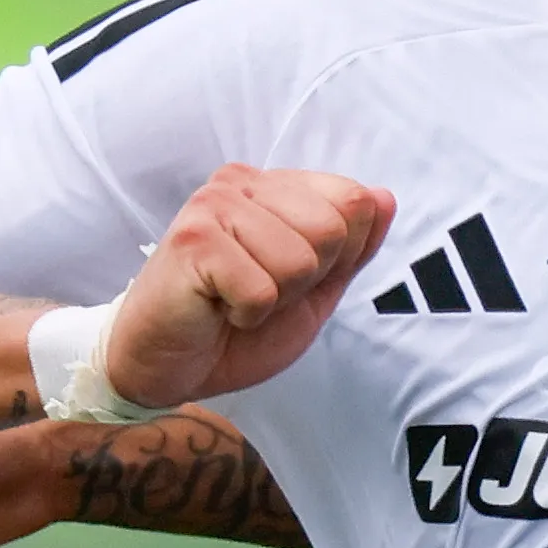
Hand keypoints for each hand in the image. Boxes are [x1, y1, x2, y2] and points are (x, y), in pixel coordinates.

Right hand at [104, 165, 394, 406]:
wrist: (163, 365)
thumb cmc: (231, 326)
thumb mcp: (311, 290)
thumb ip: (351, 247)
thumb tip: (383, 198)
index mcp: (272, 185)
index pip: (352, 201)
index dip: (333, 258)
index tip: (286, 277)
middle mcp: (241, 182)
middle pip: (332, 230)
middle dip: (305, 279)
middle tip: (259, 291)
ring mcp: (214, 207)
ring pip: (300, 261)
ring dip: (274, 300)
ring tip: (235, 300)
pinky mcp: (193, 242)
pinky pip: (262, 291)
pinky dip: (246, 316)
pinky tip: (216, 310)